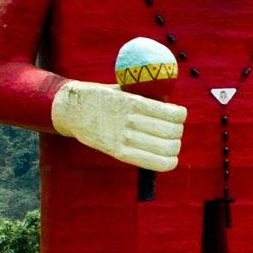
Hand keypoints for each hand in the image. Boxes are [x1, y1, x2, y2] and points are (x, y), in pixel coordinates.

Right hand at [52, 80, 185, 170]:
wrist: (72, 109)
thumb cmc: (103, 97)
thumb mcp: (123, 89)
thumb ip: (145, 96)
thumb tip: (171, 105)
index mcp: (133, 102)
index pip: (171, 113)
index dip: (180, 115)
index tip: (179, 114)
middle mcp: (129, 121)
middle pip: (171, 132)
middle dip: (178, 131)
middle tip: (175, 130)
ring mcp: (123, 138)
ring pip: (165, 148)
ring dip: (174, 147)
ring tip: (172, 144)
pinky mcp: (118, 152)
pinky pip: (151, 162)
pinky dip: (167, 162)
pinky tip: (170, 159)